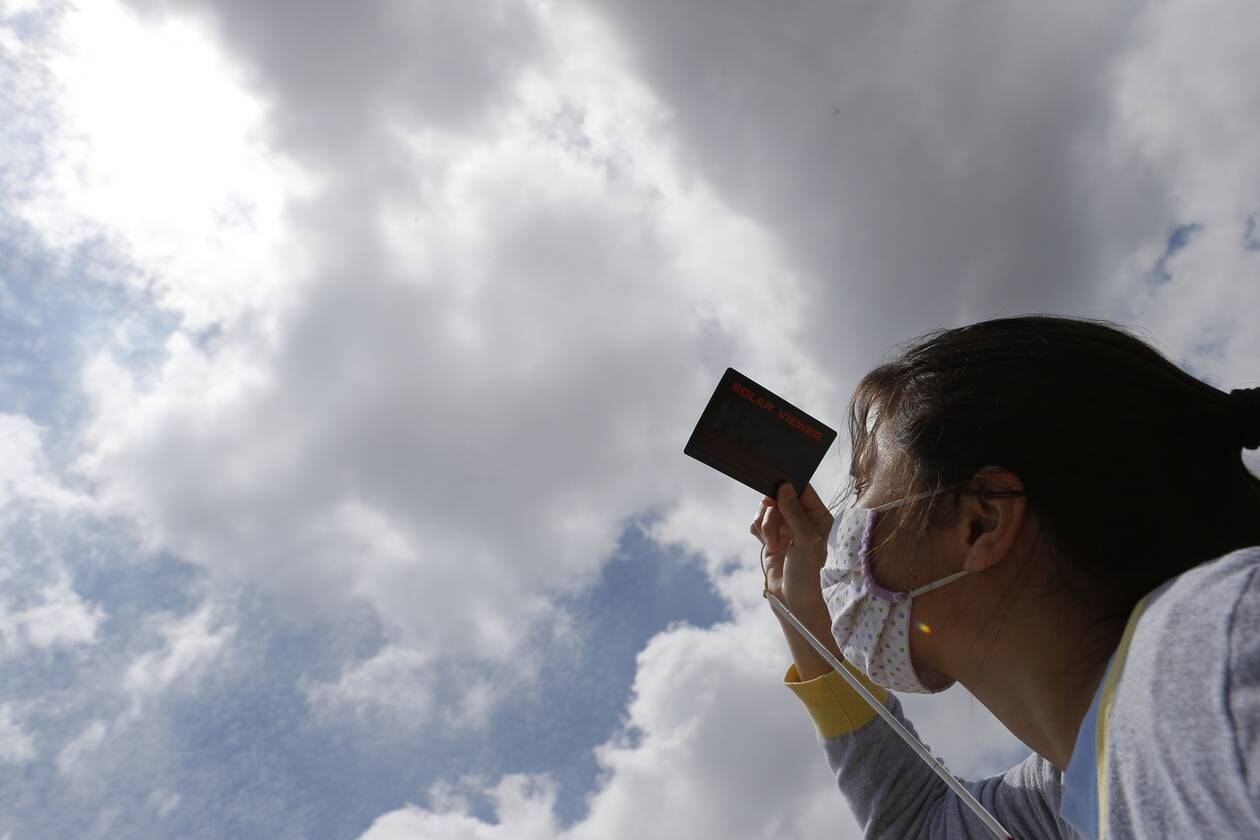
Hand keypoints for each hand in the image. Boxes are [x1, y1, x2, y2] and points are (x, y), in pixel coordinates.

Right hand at [750, 482, 832, 614]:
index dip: (787, 486)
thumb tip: (784, 486)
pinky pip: (757, 523)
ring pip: (765, 510)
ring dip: (766, 525)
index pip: (802, 490)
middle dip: (773, 510)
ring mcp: (785, 529)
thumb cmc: (811, 572)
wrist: (796, 602)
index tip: (775, 489)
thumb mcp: (806, 540)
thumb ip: (794, 512)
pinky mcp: (770, 539)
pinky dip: (758, 531)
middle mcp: (801, 519)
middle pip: (778, 497)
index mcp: (818, 516)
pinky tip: (768, 545)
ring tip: (775, 544)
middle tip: (774, 521)